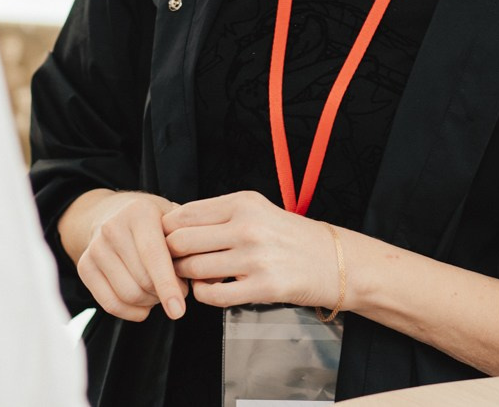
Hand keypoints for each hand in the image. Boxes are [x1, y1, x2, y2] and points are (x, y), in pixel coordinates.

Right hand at [72, 191, 187, 322]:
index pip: (153, 255)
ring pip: (127, 295)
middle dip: (164, 294)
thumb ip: (194, 244)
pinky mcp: (84, 266)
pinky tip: (143, 304)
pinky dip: (131, 312)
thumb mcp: (175, 219)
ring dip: (149, 303)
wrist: (111, 212)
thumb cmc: (151, 220)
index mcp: (139, 213)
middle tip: (176, 289)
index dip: (167, 285)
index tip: (179, 310)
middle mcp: (113, 228)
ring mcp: (96, 247)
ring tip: (158, 291)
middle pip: (141, 281)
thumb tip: (212, 277)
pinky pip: (109, 304)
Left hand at [163, 190, 341, 310]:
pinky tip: (209, 289)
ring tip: (190, 276)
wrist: (334, 261)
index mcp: (243, 203)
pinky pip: (214, 295)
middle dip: (169, 254)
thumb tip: (175, 225)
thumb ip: (220, 215)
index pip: (185, 214)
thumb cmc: (289, 236)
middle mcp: (248, 227)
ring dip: (185, 276)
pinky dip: (203, 294)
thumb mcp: (257, 210)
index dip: (167, 229)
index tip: (165, 239)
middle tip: (171, 261)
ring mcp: (255, 258)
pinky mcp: (263, 288)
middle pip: (182, 242)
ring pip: (194, 269)